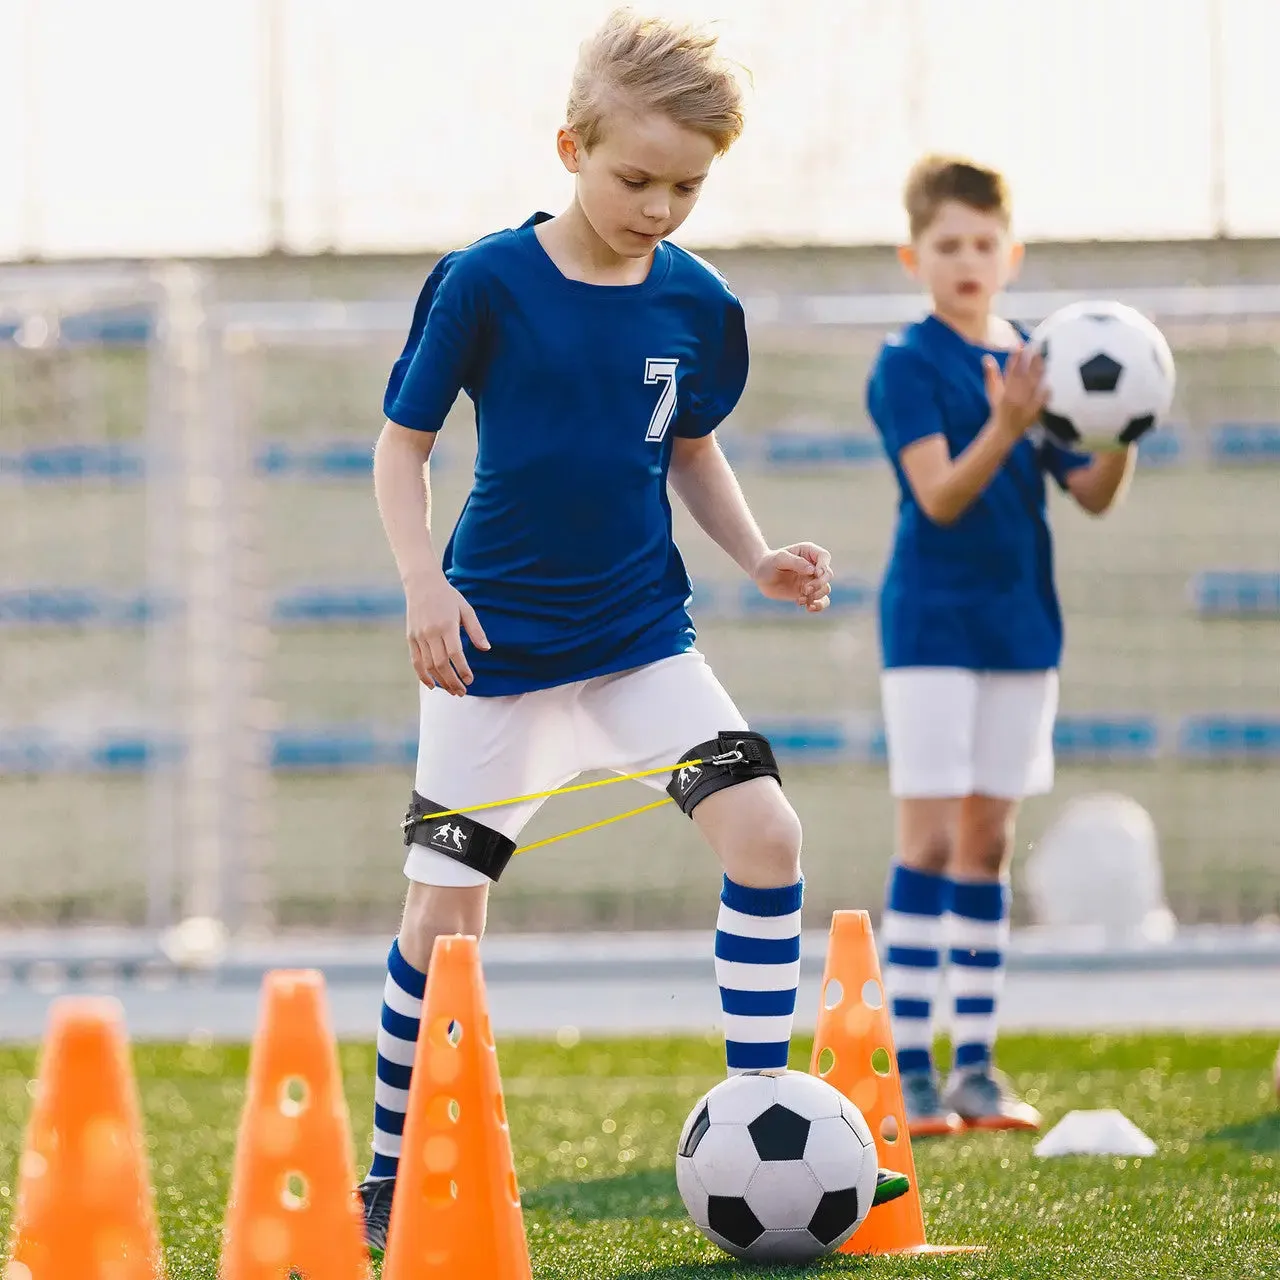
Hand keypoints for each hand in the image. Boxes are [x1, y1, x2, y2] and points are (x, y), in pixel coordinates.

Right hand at [404, 573, 489, 694]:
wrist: (422, 584)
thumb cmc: (448, 597)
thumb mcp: (466, 610)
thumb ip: (476, 631)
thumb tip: (486, 649)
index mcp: (447, 625)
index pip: (455, 654)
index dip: (462, 669)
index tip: (470, 680)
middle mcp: (431, 632)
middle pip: (441, 664)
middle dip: (452, 681)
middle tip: (462, 692)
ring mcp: (419, 636)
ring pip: (428, 665)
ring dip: (440, 681)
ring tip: (452, 691)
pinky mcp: (410, 638)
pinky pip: (416, 661)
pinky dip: (423, 676)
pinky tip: (433, 685)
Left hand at [751, 543, 831, 612]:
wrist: (761, 576)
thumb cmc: (769, 563)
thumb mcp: (779, 559)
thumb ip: (795, 562)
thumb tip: (812, 570)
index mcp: (808, 553)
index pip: (824, 557)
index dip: (823, 566)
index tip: (815, 574)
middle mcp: (813, 566)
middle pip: (827, 575)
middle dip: (819, 584)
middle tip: (805, 589)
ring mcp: (811, 580)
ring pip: (825, 589)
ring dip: (816, 596)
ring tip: (801, 599)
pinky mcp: (808, 593)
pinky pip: (821, 601)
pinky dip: (818, 606)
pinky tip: (808, 608)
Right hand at [984, 344, 1046, 438]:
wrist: (1005, 430)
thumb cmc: (999, 409)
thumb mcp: (992, 392)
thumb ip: (991, 374)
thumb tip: (987, 357)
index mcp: (1005, 392)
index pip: (1012, 371)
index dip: (1016, 358)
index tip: (1020, 346)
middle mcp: (1016, 397)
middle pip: (1026, 376)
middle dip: (1031, 361)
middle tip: (1035, 348)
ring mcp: (1027, 404)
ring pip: (1035, 384)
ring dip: (1039, 371)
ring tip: (1042, 359)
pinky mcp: (1035, 410)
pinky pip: (1043, 398)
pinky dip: (1046, 390)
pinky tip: (1048, 382)